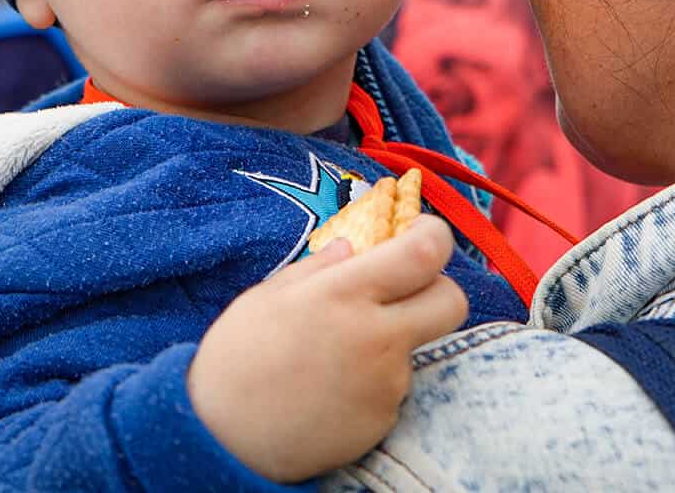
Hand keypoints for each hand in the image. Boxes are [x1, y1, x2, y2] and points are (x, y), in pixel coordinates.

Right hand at [187, 215, 468, 482]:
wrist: (222, 440)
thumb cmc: (237, 358)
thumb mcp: (269, 296)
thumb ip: (320, 268)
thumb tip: (354, 249)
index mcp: (344, 294)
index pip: (427, 253)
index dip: (435, 236)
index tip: (422, 234)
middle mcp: (376, 337)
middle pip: (452, 301)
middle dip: (438, 288)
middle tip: (405, 290)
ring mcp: (385, 384)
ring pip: (417, 347)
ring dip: (392, 341)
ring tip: (337, 355)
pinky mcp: (383, 421)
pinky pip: (394, 388)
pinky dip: (374, 383)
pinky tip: (334, 387)